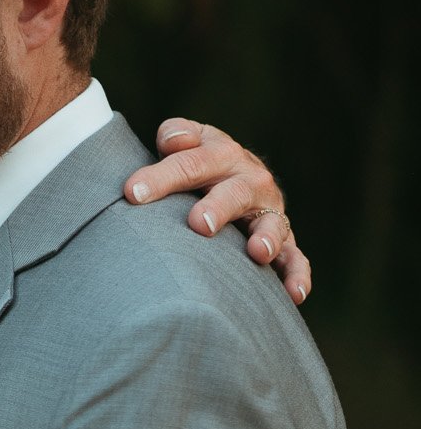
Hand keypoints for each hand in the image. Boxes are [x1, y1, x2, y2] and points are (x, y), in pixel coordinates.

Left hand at [125, 119, 310, 305]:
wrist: (238, 176)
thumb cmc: (199, 165)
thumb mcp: (190, 144)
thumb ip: (176, 135)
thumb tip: (172, 141)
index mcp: (222, 154)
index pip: (191, 163)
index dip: (162, 177)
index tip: (133, 193)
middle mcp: (251, 180)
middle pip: (235, 192)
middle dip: (219, 206)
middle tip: (199, 224)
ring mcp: (269, 211)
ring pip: (271, 224)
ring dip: (266, 238)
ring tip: (257, 253)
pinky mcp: (283, 241)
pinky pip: (295, 258)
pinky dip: (297, 275)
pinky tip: (294, 294)